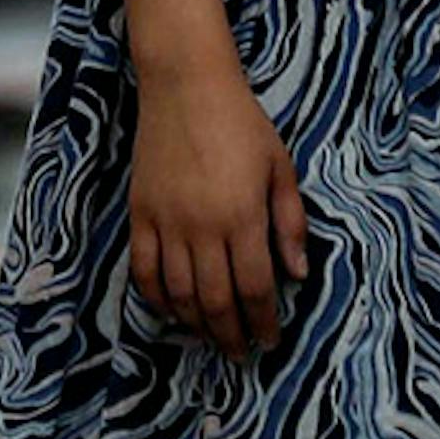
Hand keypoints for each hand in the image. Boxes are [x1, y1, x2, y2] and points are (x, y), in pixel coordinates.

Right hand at [115, 50, 311, 358]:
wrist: (185, 85)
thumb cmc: (242, 123)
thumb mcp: (280, 168)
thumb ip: (290, 223)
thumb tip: (299, 274)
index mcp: (243, 216)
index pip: (256, 287)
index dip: (264, 321)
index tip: (269, 340)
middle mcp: (203, 227)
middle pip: (216, 301)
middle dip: (231, 334)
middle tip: (240, 352)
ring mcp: (167, 222)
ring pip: (179, 294)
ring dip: (196, 324)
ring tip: (211, 338)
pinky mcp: (141, 214)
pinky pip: (144, 271)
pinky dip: (157, 299)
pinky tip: (172, 312)